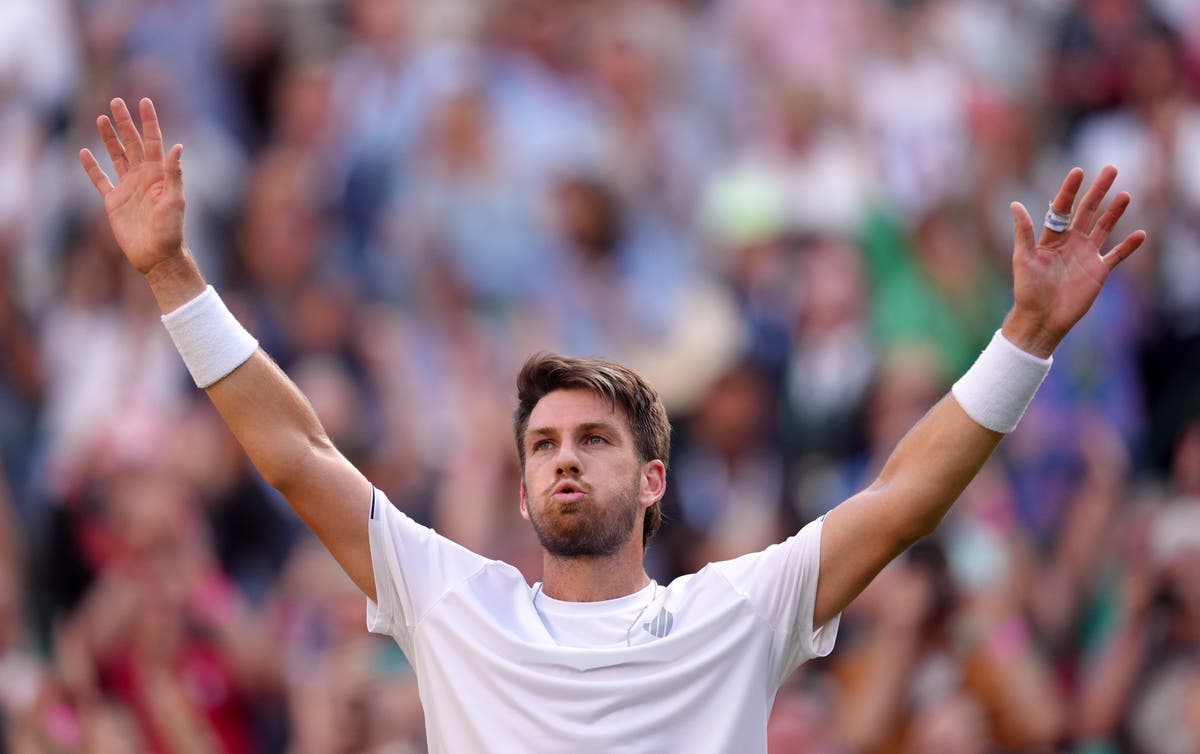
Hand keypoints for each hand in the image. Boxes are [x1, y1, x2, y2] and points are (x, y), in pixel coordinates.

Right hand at [79, 98, 185, 274]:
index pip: (153, 141)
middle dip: (125, 122)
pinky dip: (91, 167)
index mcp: (159, 174)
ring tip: (101, 118)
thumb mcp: (174, 200)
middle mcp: (143, 177)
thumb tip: (177, 146)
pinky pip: (100, 179)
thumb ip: (174, 173)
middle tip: (116, 101)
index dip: (149, 121)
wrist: (157, 255)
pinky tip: (84, 152)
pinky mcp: (113, 201)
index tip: (144, 101)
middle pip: (132, 143)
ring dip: (109, 138)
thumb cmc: (171, 230)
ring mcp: (127, 188)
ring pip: (116, 156)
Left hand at [1002, 166, 1145, 357]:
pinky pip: (1117, 255)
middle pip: (1087, 211)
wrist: (1041, 318)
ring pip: (1103, 228)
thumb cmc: (1027, 290)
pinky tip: (1140, 233)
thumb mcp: (1022, 259)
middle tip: (1111, 169)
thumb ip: (1024, 232)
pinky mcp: (1098, 271)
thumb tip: (1015, 204)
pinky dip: (1129, 246)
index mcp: (1051, 237)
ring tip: (1126, 195)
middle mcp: (1070, 242)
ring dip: (1115, 212)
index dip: (1070, 190)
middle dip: (1098, 191)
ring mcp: (1086, 255)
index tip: (1078, 171)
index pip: (1063, 207)